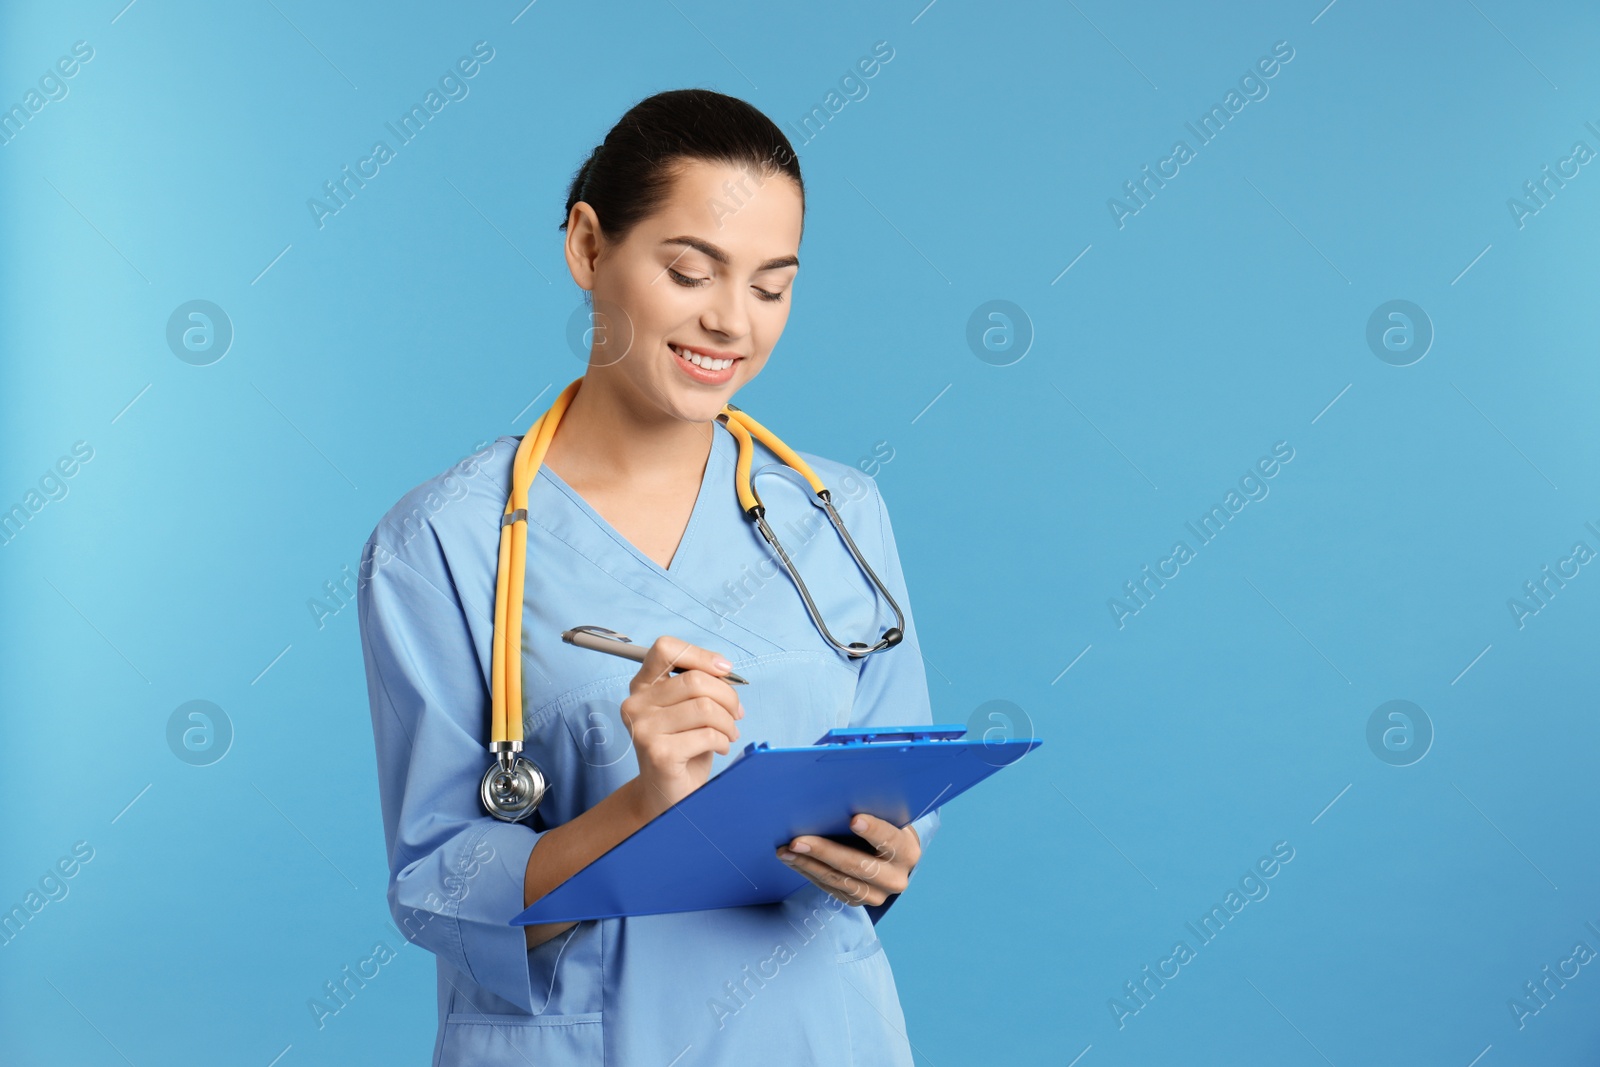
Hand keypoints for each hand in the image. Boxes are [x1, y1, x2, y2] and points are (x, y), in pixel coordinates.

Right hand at [621, 635, 743, 820]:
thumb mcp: (689, 709)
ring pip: (705, 708)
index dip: (701, 655)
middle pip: (694, 680)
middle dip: (727, 696)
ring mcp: (643, 729)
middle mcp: (636, 704)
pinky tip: (720, 748)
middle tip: (736, 714)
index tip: (725, 670)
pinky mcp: (658, 753)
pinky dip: (723, 741)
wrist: (666, 795)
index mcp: (642, 686)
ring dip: (728, 722)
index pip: (665, 648)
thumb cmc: (683, 747)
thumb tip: (724, 670)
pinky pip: (707, 735)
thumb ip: (700, 685)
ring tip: (729, 733)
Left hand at [776, 814, 920, 906]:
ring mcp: (877, 895)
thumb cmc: (885, 826)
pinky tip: (793, 860)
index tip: (853, 819)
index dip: (873, 830)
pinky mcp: (858, 902)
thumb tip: (839, 794)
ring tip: (785, 852)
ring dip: (808, 865)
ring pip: (839, 881)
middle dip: (825, 852)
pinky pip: (830, 889)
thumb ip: (872, 808)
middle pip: (858, 866)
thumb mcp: (887, 816)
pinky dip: (809, 873)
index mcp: (907, 851)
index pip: (891, 840)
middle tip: (797, 841)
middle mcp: (895, 878)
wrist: (892, 857)